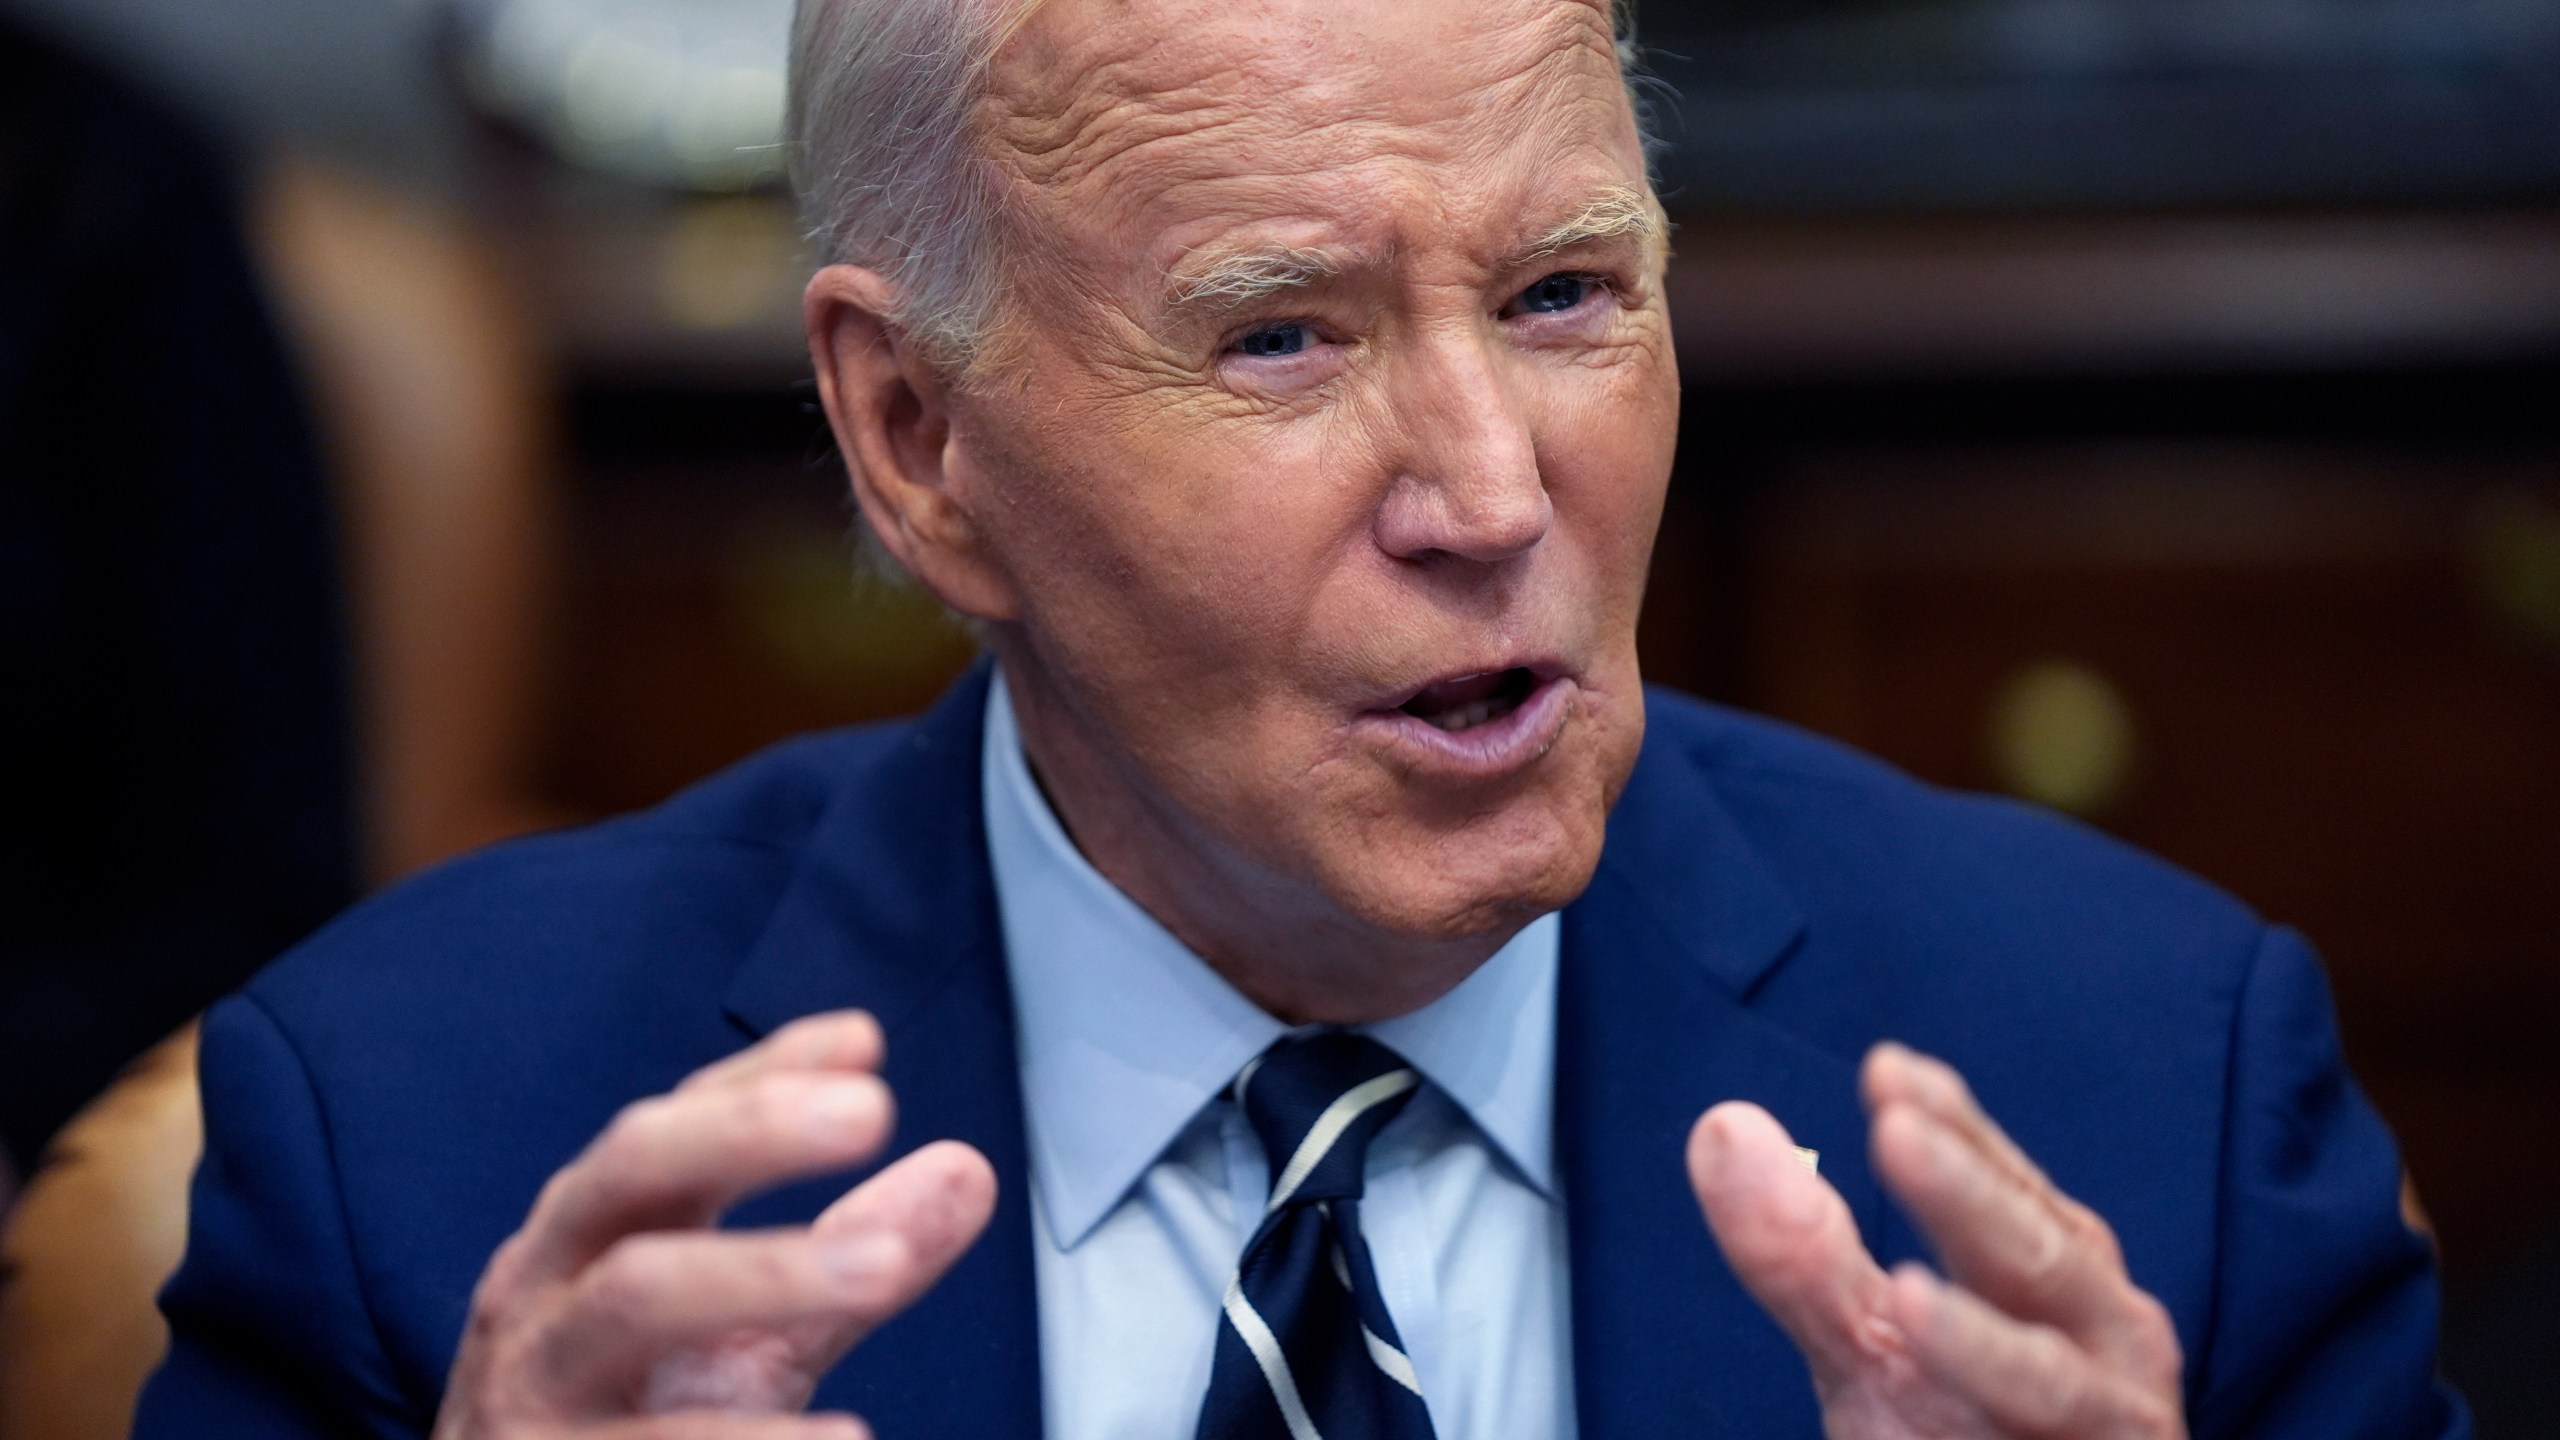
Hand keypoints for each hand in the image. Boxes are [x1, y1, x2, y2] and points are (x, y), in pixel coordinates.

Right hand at [433, 1011, 997, 1439]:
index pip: (675, 1121)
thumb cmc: (626, 1416)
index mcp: (592, 1228)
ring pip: (636, 1296)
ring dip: (767, 1269)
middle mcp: (545, 1284)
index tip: (863, 1040)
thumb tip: (968, 1170)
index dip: (762, 1075)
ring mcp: (533, 1378)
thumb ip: (845, 1249)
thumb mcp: (742, 1328)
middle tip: (873, 1110)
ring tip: (888, 1266)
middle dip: (749, 1127)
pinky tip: (849, 1439)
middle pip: (633, 1167)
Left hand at [1687, 1043, 2183, 1438]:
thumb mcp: (1865, 1345)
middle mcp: (2103, 1333)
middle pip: (2039, 1252)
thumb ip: (1803, 1251)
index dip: (1952, 1125)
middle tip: (1897, 1123)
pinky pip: (2053, 1421)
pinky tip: (1923, 1330)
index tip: (1885, 1067)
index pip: (2005, 1184)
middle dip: (1968, 1191)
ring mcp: (2117, 1413)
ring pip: (2055, 1365)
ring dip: (1979, 1322)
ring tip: (1906, 1276)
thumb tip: (1724, 1124)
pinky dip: (1989, 1380)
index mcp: (2049, 1276)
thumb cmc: (1957, 1435)